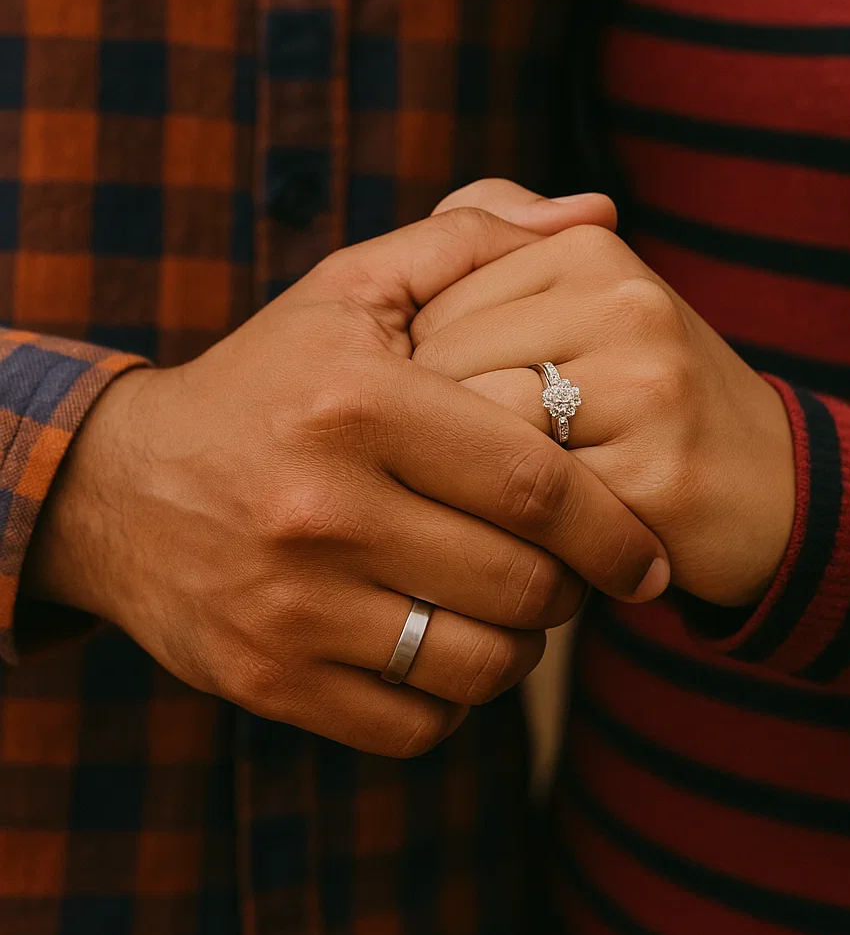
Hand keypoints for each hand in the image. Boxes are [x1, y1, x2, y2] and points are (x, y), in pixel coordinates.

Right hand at [24, 208, 669, 756]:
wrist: (118, 485)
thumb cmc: (269, 377)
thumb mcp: (354, 286)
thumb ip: (476, 239)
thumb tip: (598, 210)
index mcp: (359, 405)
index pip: (534, 482)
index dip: (613, 527)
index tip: (646, 552)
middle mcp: (322, 509)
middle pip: (519, 583)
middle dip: (573, 588)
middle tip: (574, 574)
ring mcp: (292, 605)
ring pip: (478, 666)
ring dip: (524, 648)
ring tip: (513, 608)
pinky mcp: (269, 678)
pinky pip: (416, 724)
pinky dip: (454, 700)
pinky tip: (445, 647)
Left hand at [413, 183, 796, 607]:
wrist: (772, 487)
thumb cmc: (641, 394)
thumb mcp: (577, 300)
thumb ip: (492, 239)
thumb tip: (434, 233)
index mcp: (589, 249)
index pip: (431, 298)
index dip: (421, 369)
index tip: (460, 404)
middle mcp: (624, 302)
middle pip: (444, 360)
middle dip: (435, 424)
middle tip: (467, 460)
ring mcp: (648, 385)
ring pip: (480, 424)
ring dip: (472, 476)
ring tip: (497, 492)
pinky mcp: (658, 471)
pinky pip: (532, 497)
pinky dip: (519, 522)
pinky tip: (544, 529)